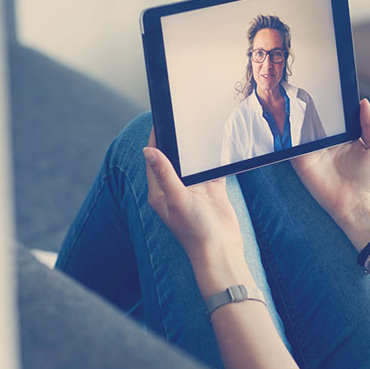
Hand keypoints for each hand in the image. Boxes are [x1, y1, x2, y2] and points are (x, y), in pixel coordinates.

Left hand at [143, 128, 243, 265]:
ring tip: (197, 127)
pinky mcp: (212, 190)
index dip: (155, 140)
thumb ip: (165, 174)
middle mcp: (176, 189)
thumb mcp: (177, 199)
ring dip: (195, 149)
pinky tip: (217, 146)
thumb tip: (148, 150)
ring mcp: (195, 189)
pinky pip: (212, 169)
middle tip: (180, 119)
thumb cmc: (195, 230)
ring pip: (192, 162)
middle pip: (173, 158)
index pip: (153, 160)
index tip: (159, 121)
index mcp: (160, 192)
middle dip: (176, 141)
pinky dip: (214, 159)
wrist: (222, 249)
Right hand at [291, 99, 369, 249]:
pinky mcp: (302, 164)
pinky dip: (286, 136)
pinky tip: (284, 121)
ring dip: (294, 119)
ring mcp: (313, 154)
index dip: (330, 104)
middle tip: (303, 87)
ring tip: (289, 99)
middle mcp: (328, 145)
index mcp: (345, 139)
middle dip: (308, 108)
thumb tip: (363, 102)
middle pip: (315, 122)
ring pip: (300, 132)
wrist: (362, 206)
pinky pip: (291, 147)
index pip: (334, 118)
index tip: (325, 85)